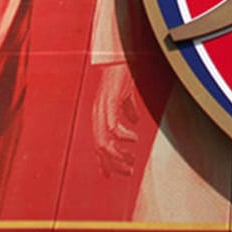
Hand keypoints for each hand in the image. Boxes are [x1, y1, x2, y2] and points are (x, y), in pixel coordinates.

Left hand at [92, 62, 139, 176]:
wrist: (120, 56)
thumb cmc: (122, 74)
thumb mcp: (125, 97)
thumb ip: (127, 110)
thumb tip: (132, 122)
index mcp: (100, 115)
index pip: (99, 145)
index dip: (104, 162)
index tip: (111, 176)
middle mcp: (97, 115)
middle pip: (101, 149)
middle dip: (114, 164)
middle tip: (129, 171)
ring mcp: (101, 109)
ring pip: (104, 142)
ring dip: (119, 154)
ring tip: (132, 159)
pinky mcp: (109, 101)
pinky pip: (112, 125)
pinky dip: (123, 135)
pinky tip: (133, 138)